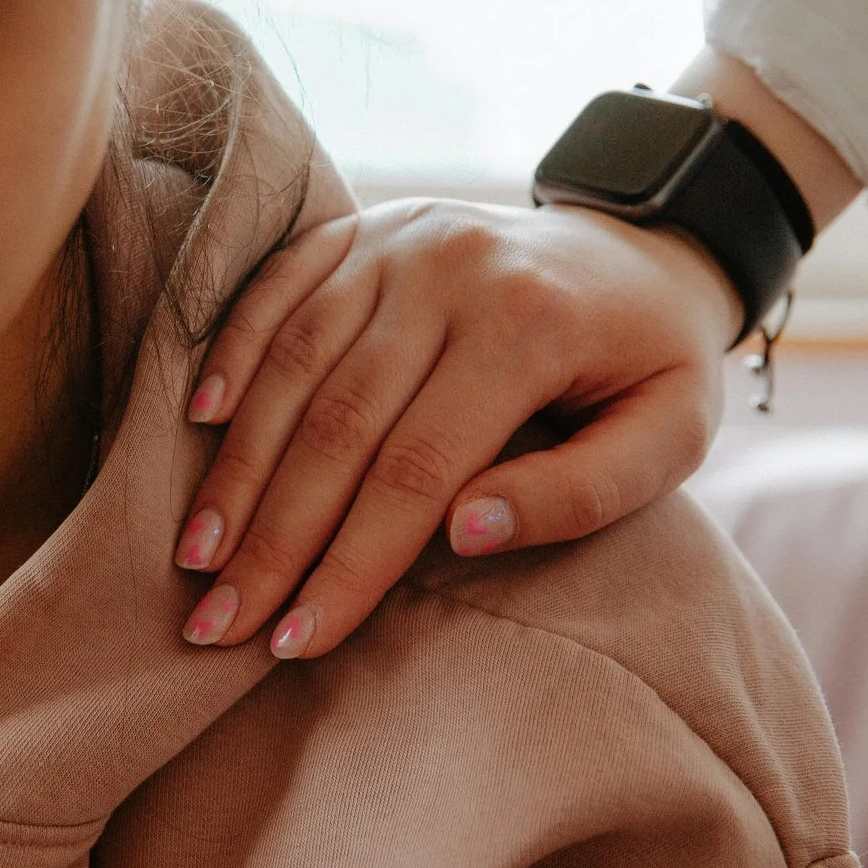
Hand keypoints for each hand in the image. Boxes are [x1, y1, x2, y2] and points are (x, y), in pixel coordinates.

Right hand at [173, 198, 737, 659]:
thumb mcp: (669, 437)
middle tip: (218, 624)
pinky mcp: (366, 226)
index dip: (349, 564)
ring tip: (198, 555)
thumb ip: (579, 493)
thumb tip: (464, 534)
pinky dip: (233, 352)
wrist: (650, 247)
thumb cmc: (653, 365)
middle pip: (337, 424)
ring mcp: (401, 239)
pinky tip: (199, 423)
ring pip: (294, 362)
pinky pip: (279, 287)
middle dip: (272, 537)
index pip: (416, 471)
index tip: (296, 641)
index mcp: (529, 325)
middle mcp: (452, 270)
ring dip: (237, 466)